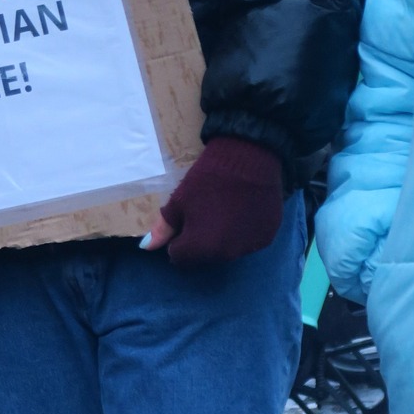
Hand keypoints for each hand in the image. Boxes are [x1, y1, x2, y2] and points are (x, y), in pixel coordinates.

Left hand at [141, 137, 283, 267]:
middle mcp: (226, 255)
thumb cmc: (207, 179)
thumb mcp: (178, 201)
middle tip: (202, 215)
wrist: (249, 157)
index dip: (177, 240)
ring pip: (227, 251)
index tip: (182, 222)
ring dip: (222, 239)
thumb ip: (163, 228)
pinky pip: (248, 241)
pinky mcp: (267, 236)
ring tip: (223, 211)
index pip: (180, 257)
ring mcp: (249, 247)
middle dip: (199, 243)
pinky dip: (242, 231)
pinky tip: (241, 211)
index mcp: (201, 248)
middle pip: (204, 257)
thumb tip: (146, 247)